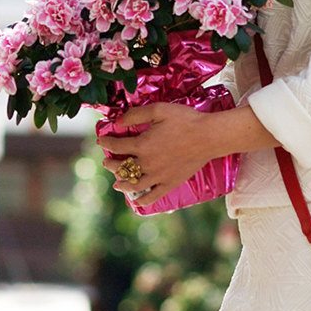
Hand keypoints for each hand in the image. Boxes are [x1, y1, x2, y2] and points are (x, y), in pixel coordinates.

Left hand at [99, 102, 216, 206]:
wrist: (209, 136)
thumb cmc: (185, 120)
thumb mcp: (159, 110)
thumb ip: (136, 114)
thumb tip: (117, 121)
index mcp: (142, 144)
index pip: (116, 146)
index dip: (106, 143)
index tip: (101, 141)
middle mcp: (147, 163)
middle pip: (121, 167)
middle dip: (111, 164)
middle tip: (107, 161)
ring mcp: (158, 176)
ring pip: (133, 184)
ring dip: (121, 183)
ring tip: (117, 183)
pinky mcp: (170, 183)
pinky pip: (153, 196)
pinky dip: (142, 200)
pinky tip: (137, 200)